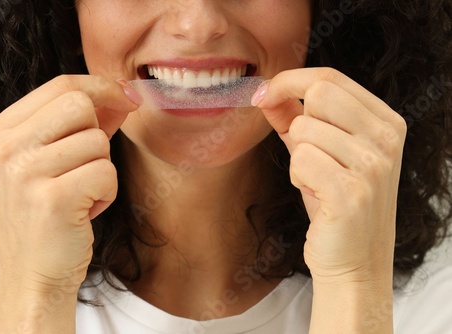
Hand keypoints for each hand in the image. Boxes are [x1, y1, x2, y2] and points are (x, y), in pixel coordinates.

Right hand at [0, 75, 140, 291]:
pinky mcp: (52, 199)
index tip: (128, 98)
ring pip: (98, 142)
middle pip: (80, 104)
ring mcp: (25, 173)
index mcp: (3, 130)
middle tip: (89, 164)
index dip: (103, 88)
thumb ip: (82, 124)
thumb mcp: (52, 161)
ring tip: (81, 195)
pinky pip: (106, 173)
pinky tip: (85, 211)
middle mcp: (7, 147)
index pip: (62, 85)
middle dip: (99, 133)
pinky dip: (107, 193)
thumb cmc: (49, 215)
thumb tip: (123, 94)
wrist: (34, 275)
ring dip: (102, 171)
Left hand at [254, 68, 406, 284]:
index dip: (289, 81)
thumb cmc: (335, 202)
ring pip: (304, 129)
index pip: (330, 78)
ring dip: (297, 157)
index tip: (263, 95)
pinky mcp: (352, 192)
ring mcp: (373, 165)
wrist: (353, 260)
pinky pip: (301, 159)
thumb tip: (266, 92)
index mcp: (385, 121)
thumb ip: (296, 117)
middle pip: (319, 94)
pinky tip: (316, 193)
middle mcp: (386, 138)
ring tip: (316, 180)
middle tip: (303, 150)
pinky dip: (298, 176)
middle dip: (296, 121)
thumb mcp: (320, 151)